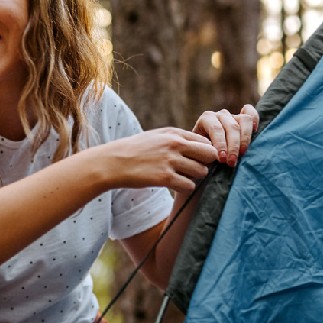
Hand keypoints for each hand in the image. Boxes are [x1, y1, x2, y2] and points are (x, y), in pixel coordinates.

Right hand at [92, 128, 218, 193]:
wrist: (113, 162)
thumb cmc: (135, 151)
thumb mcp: (156, 137)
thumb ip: (177, 139)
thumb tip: (200, 147)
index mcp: (174, 133)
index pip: (206, 142)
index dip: (205, 153)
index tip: (198, 161)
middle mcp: (175, 144)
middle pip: (209, 155)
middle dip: (205, 164)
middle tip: (194, 171)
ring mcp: (170, 160)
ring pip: (201, 172)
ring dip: (195, 178)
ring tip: (182, 178)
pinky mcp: (164, 177)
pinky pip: (189, 185)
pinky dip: (185, 188)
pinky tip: (174, 186)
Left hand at [192, 104, 259, 165]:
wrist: (204, 150)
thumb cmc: (202, 152)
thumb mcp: (201, 151)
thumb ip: (207, 151)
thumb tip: (216, 156)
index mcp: (206, 119)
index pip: (216, 129)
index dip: (220, 144)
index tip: (222, 159)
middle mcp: (220, 115)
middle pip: (231, 127)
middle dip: (233, 146)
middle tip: (231, 162)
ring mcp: (233, 115)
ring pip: (244, 120)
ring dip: (245, 139)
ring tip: (242, 153)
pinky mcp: (243, 117)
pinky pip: (251, 112)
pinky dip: (255, 119)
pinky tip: (255, 131)